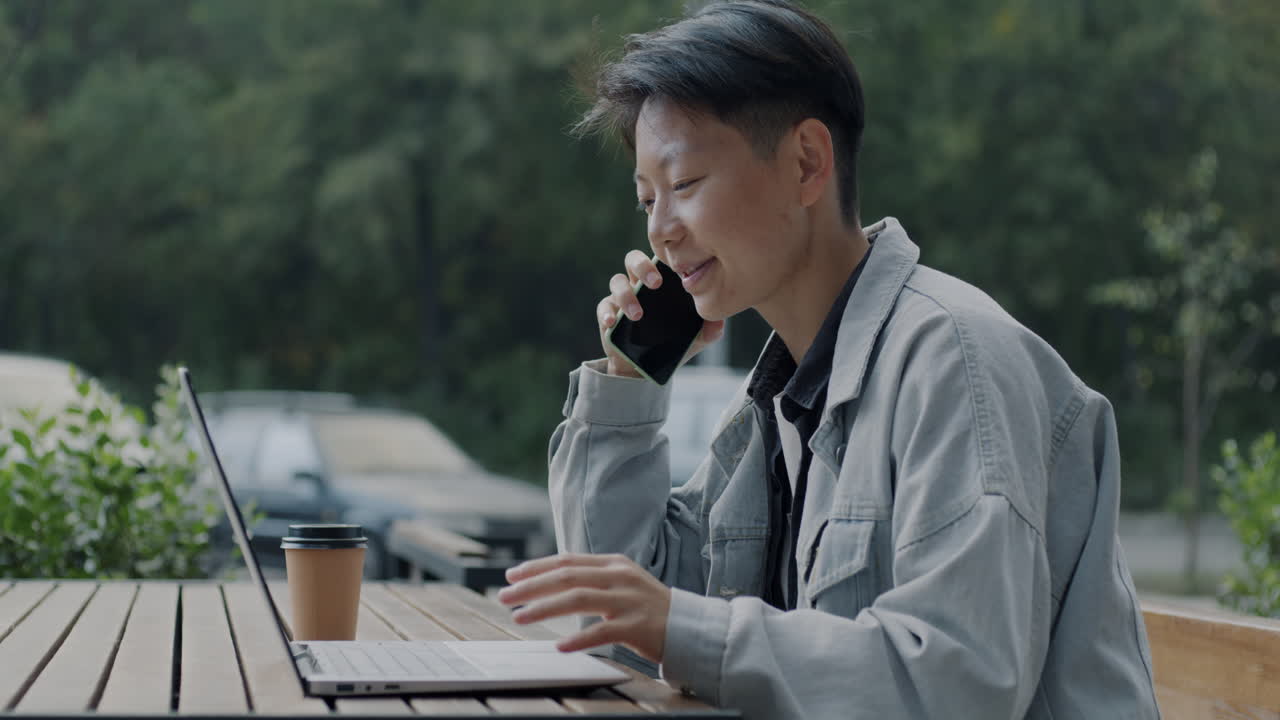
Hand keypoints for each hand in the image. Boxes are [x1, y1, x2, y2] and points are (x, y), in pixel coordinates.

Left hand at [496, 553, 671, 662]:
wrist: (687, 626)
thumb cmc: (647, 607)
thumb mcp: (621, 582)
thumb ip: (592, 576)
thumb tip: (555, 573)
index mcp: (612, 564)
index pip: (567, 561)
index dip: (536, 567)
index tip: (511, 576)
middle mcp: (619, 577)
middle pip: (566, 577)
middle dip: (531, 587)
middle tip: (505, 597)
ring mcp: (628, 600)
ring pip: (578, 599)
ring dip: (544, 609)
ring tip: (520, 618)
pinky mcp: (636, 626)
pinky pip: (602, 631)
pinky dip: (578, 639)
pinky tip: (559, 646)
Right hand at [596, 249, 724, 377]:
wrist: (646, 368)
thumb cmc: (672, 343)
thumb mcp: (695, 339)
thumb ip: (709, 330)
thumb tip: (719, 323)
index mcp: (661, 282)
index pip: (660, 258)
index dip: (664, 257)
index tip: (676, 271)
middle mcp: (639, 284)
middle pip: (633, 259)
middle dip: (642, 266)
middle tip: (655, 284)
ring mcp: (621, 297)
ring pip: (616, 281)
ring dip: (626, 295)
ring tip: (638, 315)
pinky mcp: (608, 313)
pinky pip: (603, 306)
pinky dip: (607, 313)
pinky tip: (612, 323)